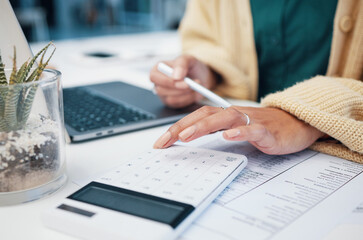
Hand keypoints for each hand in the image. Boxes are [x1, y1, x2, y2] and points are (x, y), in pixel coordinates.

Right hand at [150, 55, 216, 107]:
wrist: (200, 76)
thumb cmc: (191, 66)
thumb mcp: (188, 59)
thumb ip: (181, 63)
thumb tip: (176, 76)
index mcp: (158, 69)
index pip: (154, 77)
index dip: (166, 80)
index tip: (179, 79)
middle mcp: (158, 83)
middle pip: (161, 90)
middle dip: (178, 88)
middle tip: (192, 84)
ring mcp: (164, 94)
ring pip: (170, 99)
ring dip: (185, 94)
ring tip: (195, 86)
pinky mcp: (171, 103)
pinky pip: (178, 104)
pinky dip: (188, 99)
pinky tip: (193, 93)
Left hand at [153, 106, 324, 154]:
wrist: (296, 123)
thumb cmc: (264, 127)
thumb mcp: (236, 128)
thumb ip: (217, 130)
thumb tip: (191, 137)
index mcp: (227, 115)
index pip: (197, 116)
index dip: (177, 127)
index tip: (161, 141)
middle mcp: (236, 114)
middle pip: (206, 114)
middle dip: (183, 126)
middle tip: (166, 140)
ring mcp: (251, 121)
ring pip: (225, 119)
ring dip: (204, 126)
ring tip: (187, 136)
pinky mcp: (267, 131)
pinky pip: (253, 130)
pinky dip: (240, 132)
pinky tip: (229, 137)